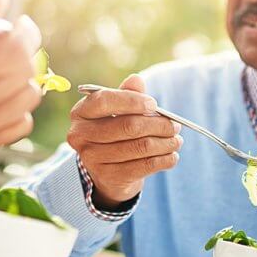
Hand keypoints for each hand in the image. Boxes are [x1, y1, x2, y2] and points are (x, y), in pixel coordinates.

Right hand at [0, 0, 42, 153]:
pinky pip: (22, 123)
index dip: (25, 32)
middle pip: (25, 71)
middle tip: (11, 41)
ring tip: (3, 68)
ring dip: (24, 77)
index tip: (20, 23)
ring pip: (29, 97)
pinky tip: (0, 94)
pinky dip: (19, 106)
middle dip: (25, 50)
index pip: (13, 50)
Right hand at [66, 74, 181, 209]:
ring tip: (176, 140)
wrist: (108, 172)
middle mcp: (80, 135)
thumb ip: (127, 94)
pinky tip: (172, 156)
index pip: (104, 101)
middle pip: (127, 126)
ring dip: (165, 143)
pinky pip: (144, 166)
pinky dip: (163, 160)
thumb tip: (136, 79)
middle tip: (175, 125)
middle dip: (158, 125)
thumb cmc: (114, 132)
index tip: (154, 104)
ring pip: (139, 147)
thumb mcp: (118, 111)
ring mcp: (92, 158)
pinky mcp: (108, 177)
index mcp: (80, 113)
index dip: (131, 101)